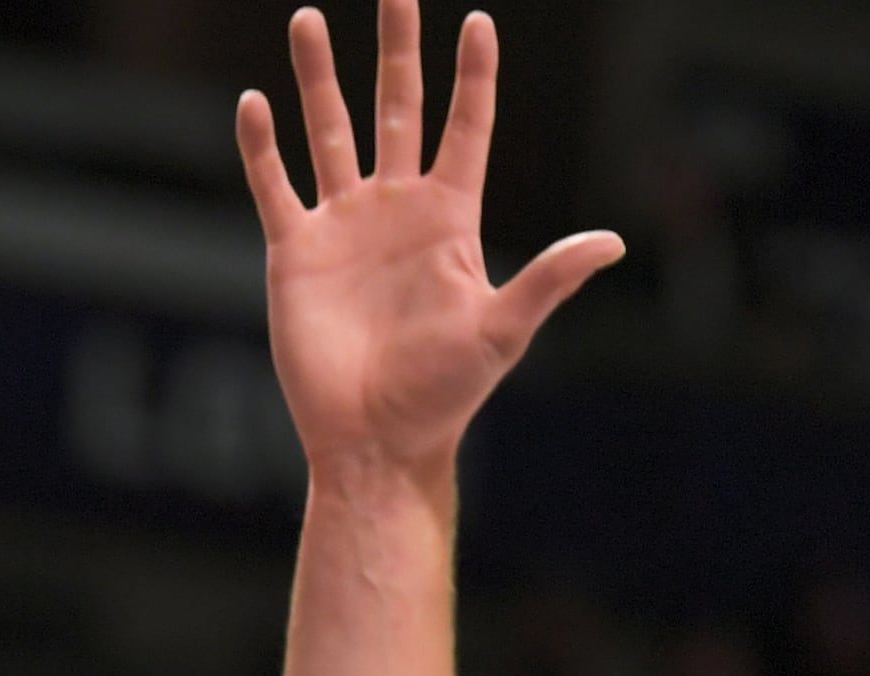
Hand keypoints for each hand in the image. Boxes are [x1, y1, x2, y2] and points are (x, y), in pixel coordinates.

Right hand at [238, 1, 623, 475]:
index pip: (464, 130)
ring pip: (330, 131)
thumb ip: (549, 278)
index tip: (479, 22)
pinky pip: (275, 186)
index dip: (473, 78)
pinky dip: (262, 146)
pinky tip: (255, 102)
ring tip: (307, 19)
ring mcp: (344, 226)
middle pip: (397, 109)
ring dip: (319, 78)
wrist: (375, 439)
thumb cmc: (444, 393)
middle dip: (396, 49)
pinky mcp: (296, 252)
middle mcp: (396, 210)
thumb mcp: (503, 330)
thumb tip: (614, 241)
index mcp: (450, 220)